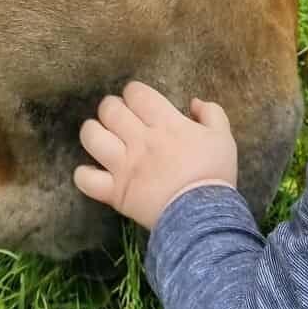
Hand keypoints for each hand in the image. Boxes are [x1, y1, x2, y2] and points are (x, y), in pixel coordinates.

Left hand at [74, 81, 237, 229]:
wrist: (203, 216)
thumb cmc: (214, 175)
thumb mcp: (223, 138)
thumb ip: (211, 113)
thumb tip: (193, 102)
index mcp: (166, 124)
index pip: (137, 94)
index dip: (133, 92)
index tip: (137, 100)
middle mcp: (140, 140)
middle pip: (110, 109)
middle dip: (111, 107)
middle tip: (118, 116)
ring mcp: (124, 166)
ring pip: (91, 137)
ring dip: (92, 131)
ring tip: (100, 135)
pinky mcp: (115, 192)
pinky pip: (86, 179)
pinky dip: (84, 174)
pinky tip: (93, 171)